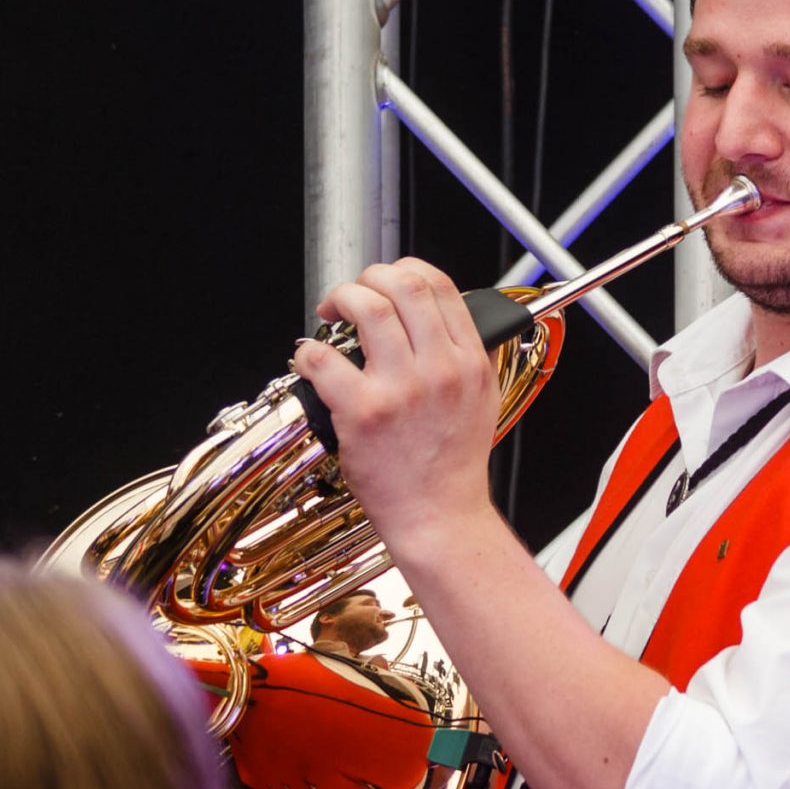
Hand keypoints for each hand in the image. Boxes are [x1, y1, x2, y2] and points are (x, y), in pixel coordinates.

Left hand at [295, 259, 501, 548]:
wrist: (439, 517)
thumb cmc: (452, 467)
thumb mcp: (481, 400)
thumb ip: (468, 356)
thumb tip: (442, 318)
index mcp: (470, 361)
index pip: (440, 285)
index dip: (405, 270)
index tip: (385, 281)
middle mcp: (440, 369)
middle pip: (404, 286)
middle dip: (369, 277)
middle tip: (352, 296)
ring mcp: (402, 389)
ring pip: (367, 309)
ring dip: (341, 300)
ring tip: (331, 315)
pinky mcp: (364, 412)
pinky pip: (324, 359)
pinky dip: (308, 352)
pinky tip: (309, 361)